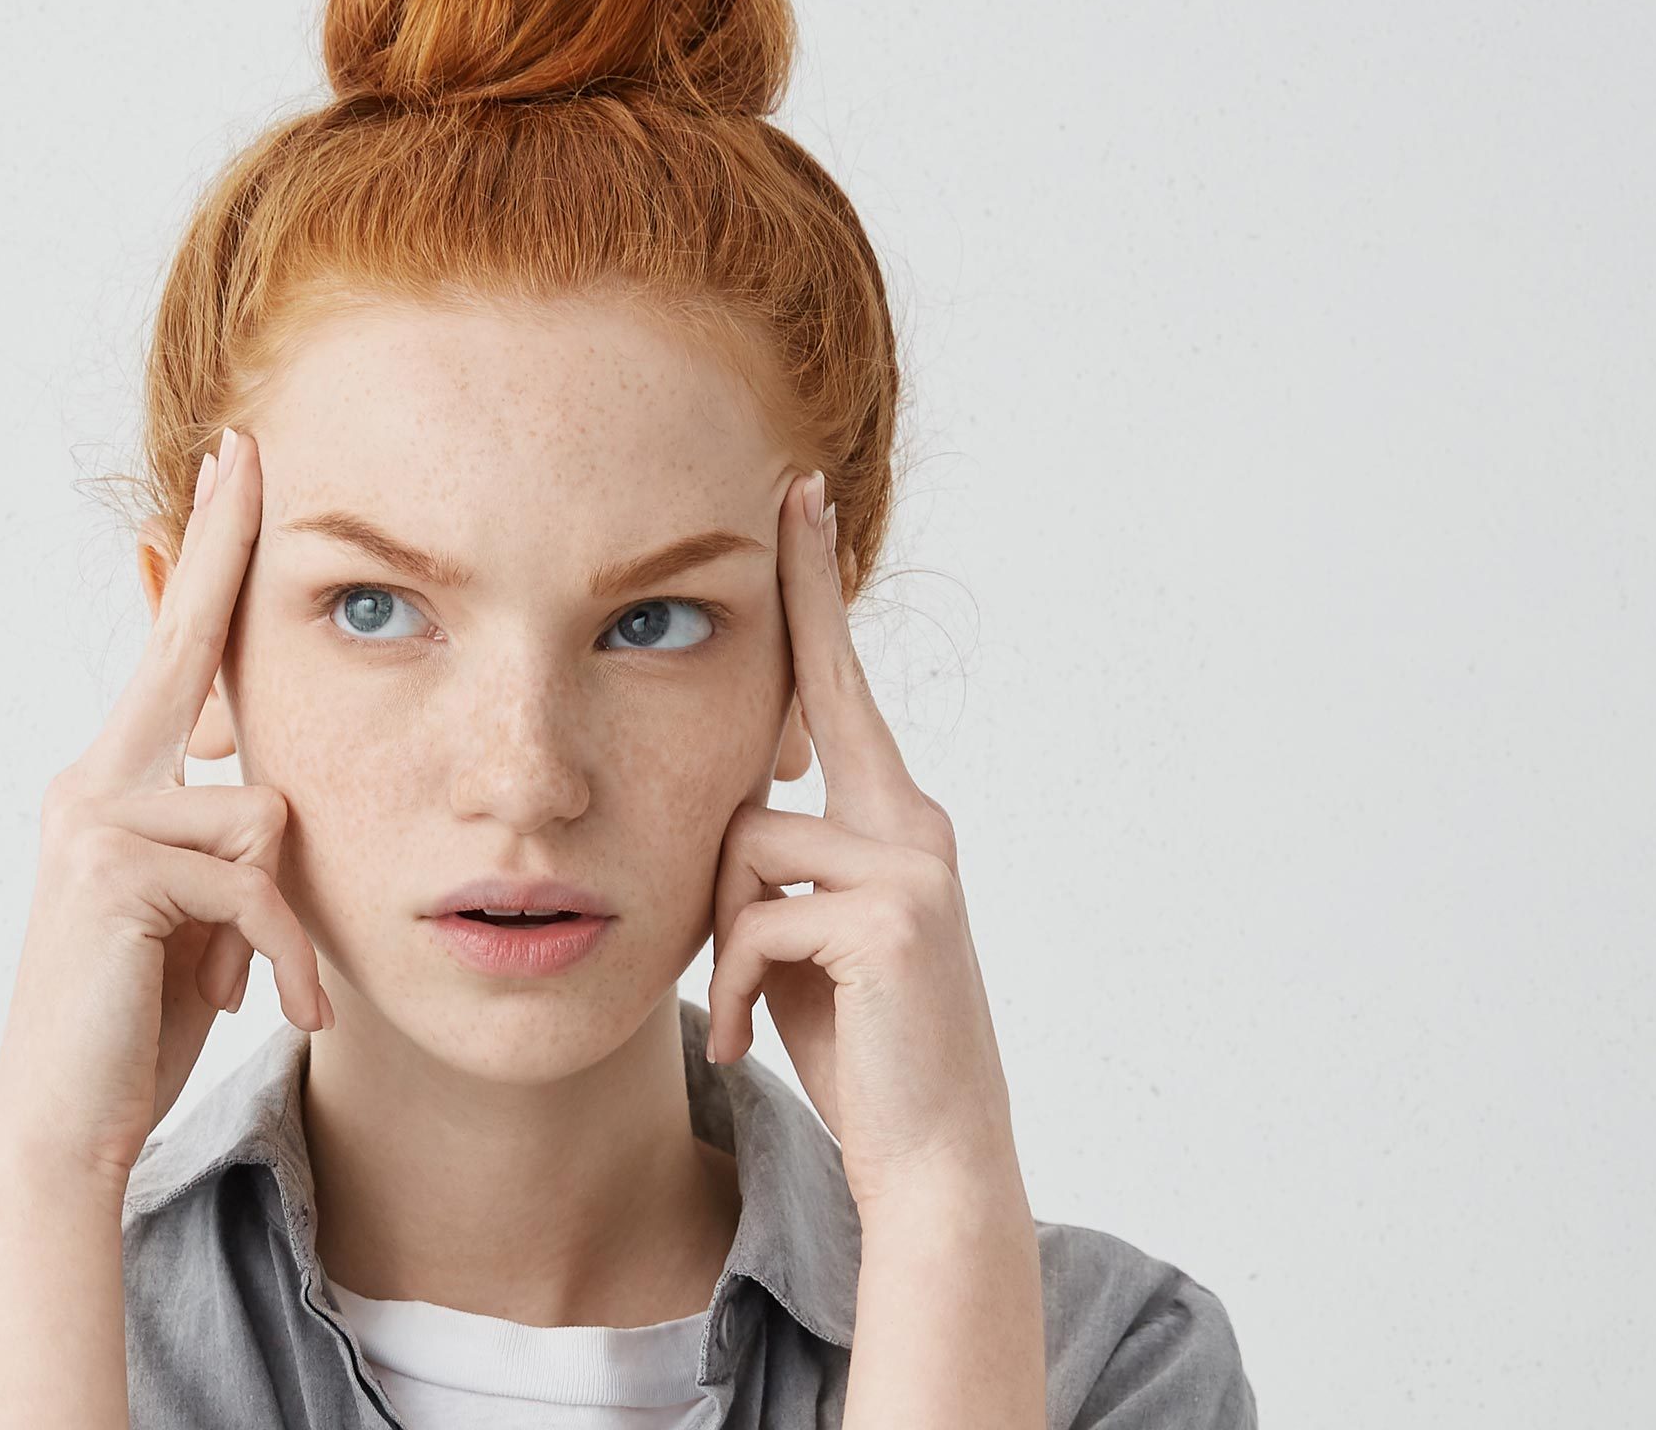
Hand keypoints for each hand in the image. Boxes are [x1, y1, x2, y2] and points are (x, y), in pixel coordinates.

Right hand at [0, 425, 331, 1184]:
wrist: (70, 1122)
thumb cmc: (143, 1019)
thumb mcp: (199, 912)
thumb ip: (221, 837)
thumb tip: (259, 779)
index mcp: (116, 784)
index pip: (171, 653)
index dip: (203, 558)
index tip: (232, 467)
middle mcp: (91, 780)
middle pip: (184, 648)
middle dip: (220, 547)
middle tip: (251, 447)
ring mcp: (91, 816)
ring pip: (264, 813)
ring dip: (282, 919)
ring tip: (257, 985)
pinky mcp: (109, 865)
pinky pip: (255, 880)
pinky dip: (278, 954)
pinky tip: (257, 1007)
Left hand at [705, 469, 1018, 1209]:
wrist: (930, 1156)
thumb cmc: (857, 1044)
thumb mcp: (806, 935)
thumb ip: (780, 860)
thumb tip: (732, 805)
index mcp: (894, 820)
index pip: (841, 685)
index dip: (816, 591)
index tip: (798, 499)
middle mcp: (912, 823)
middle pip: (800, 718)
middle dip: (790, 630)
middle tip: (791, 500)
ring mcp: (910, 864)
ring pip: (744, 844)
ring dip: (725, 937)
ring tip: (752, 1008)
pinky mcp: (890, 917)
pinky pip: (754, 919)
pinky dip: (735, 990)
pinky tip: (753, 1043)